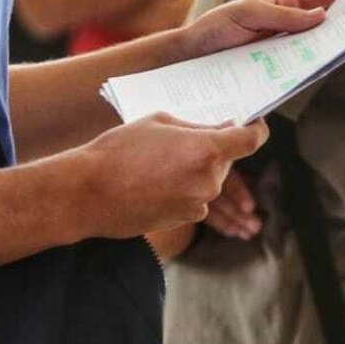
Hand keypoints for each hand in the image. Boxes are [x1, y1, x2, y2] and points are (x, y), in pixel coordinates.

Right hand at [75, 113, 268, 239]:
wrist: (88, 194)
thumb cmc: (119, 151)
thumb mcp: (159, 123)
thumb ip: (197, 127)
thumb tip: (223, 129)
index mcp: (207, 150)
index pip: (251, 140)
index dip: (256, 129)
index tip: (253, 123)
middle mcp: (209, 180)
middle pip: (228, 160)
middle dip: (213, 149)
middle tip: (182, 141)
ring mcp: (198, 204)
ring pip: (210, 180)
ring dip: (196, 170)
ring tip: (159, 162)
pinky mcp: (184, 220)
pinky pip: (195, 198)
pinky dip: (184, 189)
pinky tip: (155, 182)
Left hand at [178, 0, 344, 59]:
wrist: (189, 57)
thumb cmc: (215, 28)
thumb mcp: (247, 12)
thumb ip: (283, 15)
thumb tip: (321, 16)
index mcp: (282, 5)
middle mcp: (286, 28)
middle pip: (325, 23)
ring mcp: (282, 51)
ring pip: (315, 47)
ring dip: (334, 44)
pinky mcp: (275, 72)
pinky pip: (299, 68)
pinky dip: (313, 66)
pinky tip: (324, 65)